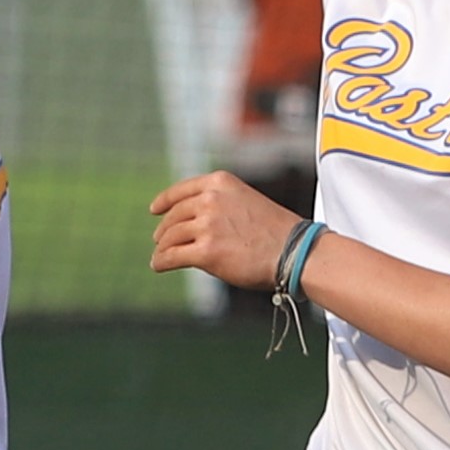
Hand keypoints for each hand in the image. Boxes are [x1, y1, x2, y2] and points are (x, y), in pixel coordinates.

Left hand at [149, 169, 301, 293]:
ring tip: (161, 256)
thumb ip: (221, 205)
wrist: (295, 251)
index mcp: (220, 183)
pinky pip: (172, 256)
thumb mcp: (246, 202)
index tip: (155, 209)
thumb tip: (195, 222)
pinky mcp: (206, 252)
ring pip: (170, 237)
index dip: (165, 201)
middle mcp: (210, 200)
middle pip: (174, 215)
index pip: (182, 190)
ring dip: (163, 248)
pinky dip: (161, 262)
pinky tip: (159, 265)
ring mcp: (207, 225)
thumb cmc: (277, 232)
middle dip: (164, 230)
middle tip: (160, 240)